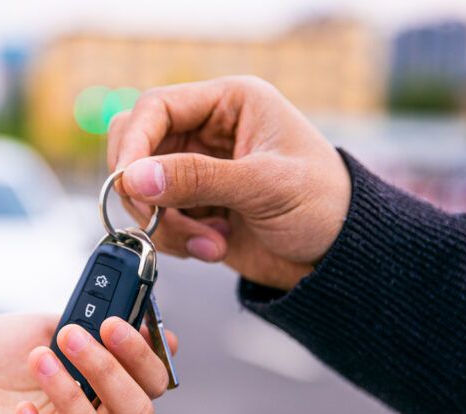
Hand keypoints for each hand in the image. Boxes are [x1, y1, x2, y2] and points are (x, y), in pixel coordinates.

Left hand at [0, 314, 177, 413]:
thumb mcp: (41, 327)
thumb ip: (89, 325)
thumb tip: (147, 322)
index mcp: (99, 386)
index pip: (148, 382)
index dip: (145, 356)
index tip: (118, 324)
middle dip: (113, 372)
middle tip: (75, 337)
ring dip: (72, 398)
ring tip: (39, 361)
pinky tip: (22, 411)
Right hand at [108, 76, 351, 290]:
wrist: (338, 257)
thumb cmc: (324, 205)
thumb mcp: (264, 186)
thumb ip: (198, 179)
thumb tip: (132, 177)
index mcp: (230, 103)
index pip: (156, 108)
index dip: (133, 143)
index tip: (126, 182)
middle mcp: (207, 132)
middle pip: (137, 148)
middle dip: (144, 190)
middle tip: (158, 220)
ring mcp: (197, 171)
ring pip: (142, 190)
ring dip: (165, 224)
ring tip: (209, 243)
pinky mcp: (194, 207)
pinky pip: (157, 220)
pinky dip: (174, 239)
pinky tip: (213, 246)